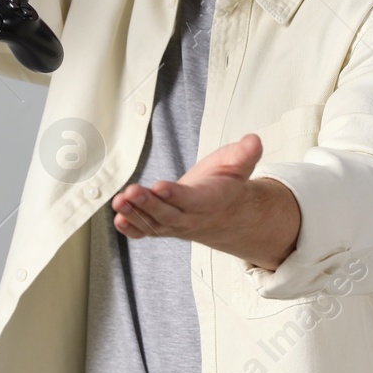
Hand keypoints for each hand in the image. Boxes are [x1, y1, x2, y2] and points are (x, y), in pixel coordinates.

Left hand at [110, 135, 301, 271]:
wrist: (226, 212)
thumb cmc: (228, 184)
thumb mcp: (240, 164)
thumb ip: (246, 153)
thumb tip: (254, 140)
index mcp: (212, 200)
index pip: (192, 200)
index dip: (175, 195)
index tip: (159, 186)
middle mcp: (192, 217)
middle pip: (168, 214)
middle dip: (148, 205)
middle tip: (130, 192)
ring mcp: (175, 225)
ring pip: (154, 223)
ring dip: (134, 214)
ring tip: (119, 201)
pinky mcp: (163, 226)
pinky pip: (146, 232)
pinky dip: (131, 229)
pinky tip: (118, 220)